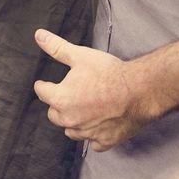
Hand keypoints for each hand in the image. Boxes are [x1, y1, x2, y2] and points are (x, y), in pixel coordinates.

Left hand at [31, 29, 157, 151]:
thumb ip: (57, 47)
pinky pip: (93, 144)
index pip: (42, 92)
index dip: (43, 85)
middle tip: (65, 96)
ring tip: (79, 111)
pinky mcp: (105, 141)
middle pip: (54, 115)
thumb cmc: (109, 73)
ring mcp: (88, 133)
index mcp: (61, 99)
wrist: (139, 91)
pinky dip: (93, 136)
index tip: (44, 83)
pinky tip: (97, 128)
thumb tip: (39, 35)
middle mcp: (70, 119)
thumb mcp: (80, 56)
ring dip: (72, 122)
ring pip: (71, 131)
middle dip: (56, 105)